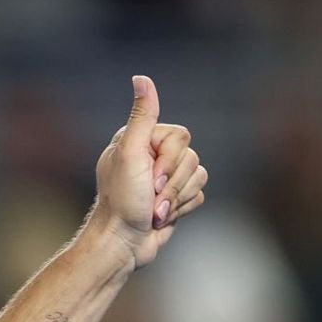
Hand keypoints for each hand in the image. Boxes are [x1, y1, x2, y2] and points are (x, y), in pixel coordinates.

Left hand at [87, 75, 206, 267]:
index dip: (170, 160)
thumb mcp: (129, 152)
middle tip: (149, 197)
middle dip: (172, 183)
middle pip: (192, 157)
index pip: (182, 136)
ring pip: (199, 176)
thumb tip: (141, 78)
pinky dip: (182, 208)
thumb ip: (142, 116)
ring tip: (153, 211)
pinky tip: (162, 217)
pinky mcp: (175, 197)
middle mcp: (152, 155)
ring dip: (177, 199)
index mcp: (141, 140)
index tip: (148, 177)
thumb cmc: (122, 200)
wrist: (123, 243)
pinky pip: (199, 194)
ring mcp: (165, 177)